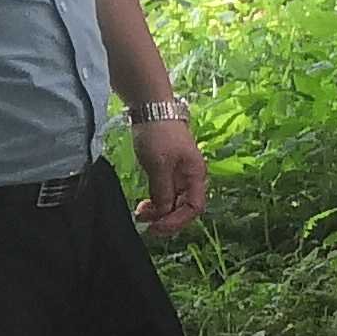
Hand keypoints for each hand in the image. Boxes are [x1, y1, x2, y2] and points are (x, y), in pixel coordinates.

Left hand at [132, 113, 210, 235]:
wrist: (151, 108)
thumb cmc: (159, 133)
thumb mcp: (159, 165)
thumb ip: (163, 191)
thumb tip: (163, 213)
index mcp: (196, 175)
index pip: (194, 207)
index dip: (177, 220)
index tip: (157, 227)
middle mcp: (190, 177)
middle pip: (184, 207)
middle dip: (166, 218)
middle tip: (146, 224)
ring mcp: (179, 173)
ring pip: (173, 201)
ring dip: (159, 211)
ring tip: (140, 214)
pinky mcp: (166, 169)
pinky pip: (164, 192)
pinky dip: (155, 201)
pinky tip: (143, 204)